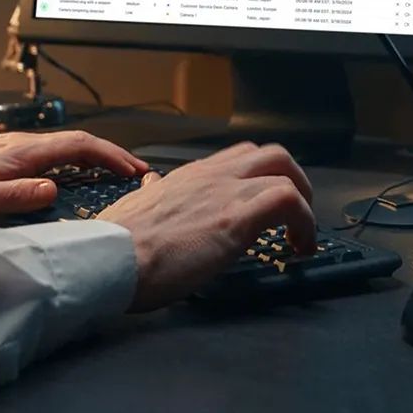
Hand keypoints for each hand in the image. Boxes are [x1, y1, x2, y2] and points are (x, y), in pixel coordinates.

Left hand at [0, 129, 147, 224]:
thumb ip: (15, 196)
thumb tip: (52, 190)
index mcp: (20, 153)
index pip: (77, 145)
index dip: (109, 154)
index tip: (131, 168)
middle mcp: (20, 145)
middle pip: (77, 143)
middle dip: (110, 155)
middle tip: (134, 172)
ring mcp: (13, 148)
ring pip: (64, 147)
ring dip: (94, 157)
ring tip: (114, 174)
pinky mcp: (5, 156)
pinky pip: (50, 154)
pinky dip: (74, 161)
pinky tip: (75, 175)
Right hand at [97, 142, 318, 310]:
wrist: (107, 259)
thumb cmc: (115, 245)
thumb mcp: (133, 208)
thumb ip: (152, 194)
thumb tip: (154, 185)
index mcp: (187, 177)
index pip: (237, 158)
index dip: (260, 177)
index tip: (264, 205)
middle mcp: (209, 176)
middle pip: (271, 153)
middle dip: (294, 180)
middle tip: (295, 214)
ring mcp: (224, 192)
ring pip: (285, 170)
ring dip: (303, 203)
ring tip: (301, 235)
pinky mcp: (235, 217)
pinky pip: (288, 201)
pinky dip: (305, 222)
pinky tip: (300, 248)